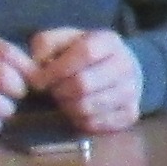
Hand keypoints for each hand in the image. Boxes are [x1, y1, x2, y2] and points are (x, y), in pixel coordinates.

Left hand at [28, 28, 143, 134]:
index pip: (85, 53)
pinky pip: (95, 125)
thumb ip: (46, 44)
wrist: (120, 69)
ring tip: (65, 100)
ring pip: (87, 108)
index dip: (58, 69)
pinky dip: (79, 121)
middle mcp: (125, 65)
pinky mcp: (130, 113)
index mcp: (109, 41)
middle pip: (84, 84)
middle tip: (53, 91)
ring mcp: (131, 91)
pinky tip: (77, 111)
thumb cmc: (84, 55)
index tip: (40, 81)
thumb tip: (35, 63)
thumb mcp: (65, 40)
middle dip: (59, 91)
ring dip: (67, 107)